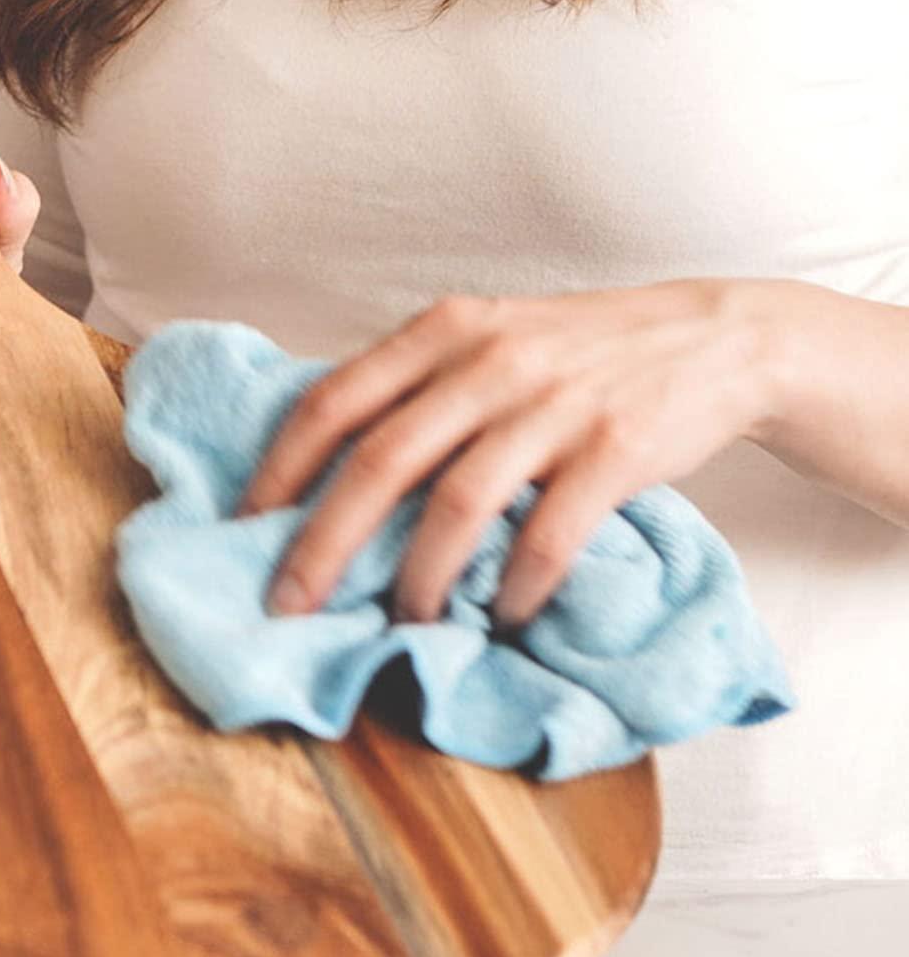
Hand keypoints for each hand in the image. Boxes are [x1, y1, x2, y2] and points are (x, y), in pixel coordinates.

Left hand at [236, 278, 791, 626]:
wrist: (713, 338)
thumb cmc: (576, 353)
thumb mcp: (486, 338)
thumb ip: (413, 385)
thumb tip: (321, 466)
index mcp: (442, 331)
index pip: (333, 402)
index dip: (279, 471)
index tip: (243, 529)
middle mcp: (489, 360)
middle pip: (379, 462)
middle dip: (323, 545)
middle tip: (288, 607)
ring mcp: (554, 402)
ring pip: (458, 505)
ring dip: (419, 579)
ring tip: (402, 625)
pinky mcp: (617, 447)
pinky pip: (548, 534)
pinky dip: (517, 584)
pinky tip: (502, 615)